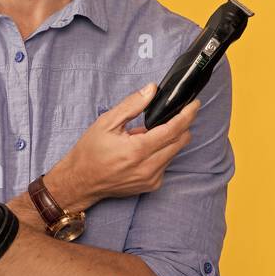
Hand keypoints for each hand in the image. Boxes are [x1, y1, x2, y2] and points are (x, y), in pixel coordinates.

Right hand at [48, 83, 199, 207]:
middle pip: (180, 142)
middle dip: (182, 125)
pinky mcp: (151, 185)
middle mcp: (148, 167)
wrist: (80, 182)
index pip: (173, 130)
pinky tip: (143, 150)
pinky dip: (161, 153)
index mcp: (137, 150)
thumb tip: (152, 90)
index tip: (194, 104)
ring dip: (169, 140)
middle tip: (177, 113)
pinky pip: (166, 164)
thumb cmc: (90, 152)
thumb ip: (131, 105)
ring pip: (174, 153)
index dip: (187, 115)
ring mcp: (151, 179)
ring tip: (146, 134)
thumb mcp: (106, 123)